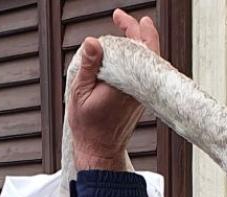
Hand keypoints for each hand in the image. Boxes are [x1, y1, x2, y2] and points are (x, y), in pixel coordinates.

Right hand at [68, 9, 160, 170]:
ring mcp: (141, 93)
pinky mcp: (139, 98)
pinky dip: (133, 59)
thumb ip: (88, 66)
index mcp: (126, 84)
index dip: (134, 29)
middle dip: (135, 32)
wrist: (100, 150)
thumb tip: (93, 43)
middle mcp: (139, 88)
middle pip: (146, 51)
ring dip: (135, 44)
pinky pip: (141, 73)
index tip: (121, 17)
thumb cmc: (89, 127)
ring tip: (123, 30)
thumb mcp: (79, 94)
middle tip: (121, 19)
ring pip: (145, 62)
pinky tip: (123, 54)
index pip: (140, 49)